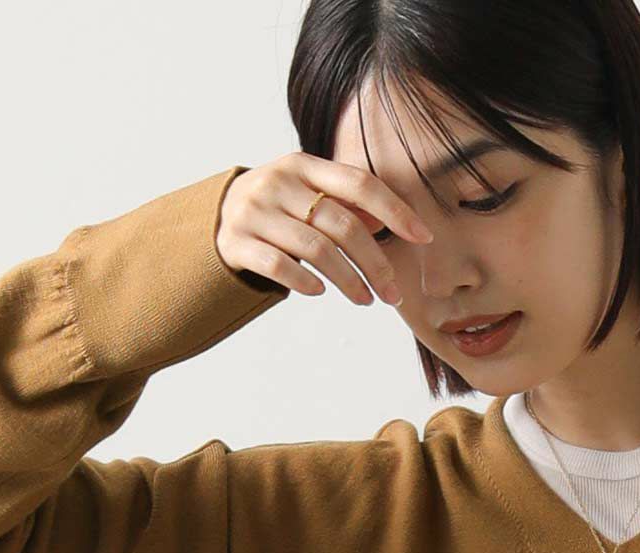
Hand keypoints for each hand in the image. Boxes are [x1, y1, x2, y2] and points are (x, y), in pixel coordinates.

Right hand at [217, 152, 433, 307]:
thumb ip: (345, 205)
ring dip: (348, 280)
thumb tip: (387, 223)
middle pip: (342, 224)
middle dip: (375, 263)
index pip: (359, 184)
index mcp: (304, 164)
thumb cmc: (278, 209)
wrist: (216, 218)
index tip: (423, 237)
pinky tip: (320, 292)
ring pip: (316, 249)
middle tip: (392, 293)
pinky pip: (280, 266)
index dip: (395, 211)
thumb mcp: (308, 196)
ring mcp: (255, 211)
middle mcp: (278, 182)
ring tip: (365, 300)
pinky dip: (305, 282)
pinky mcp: (237, 242)